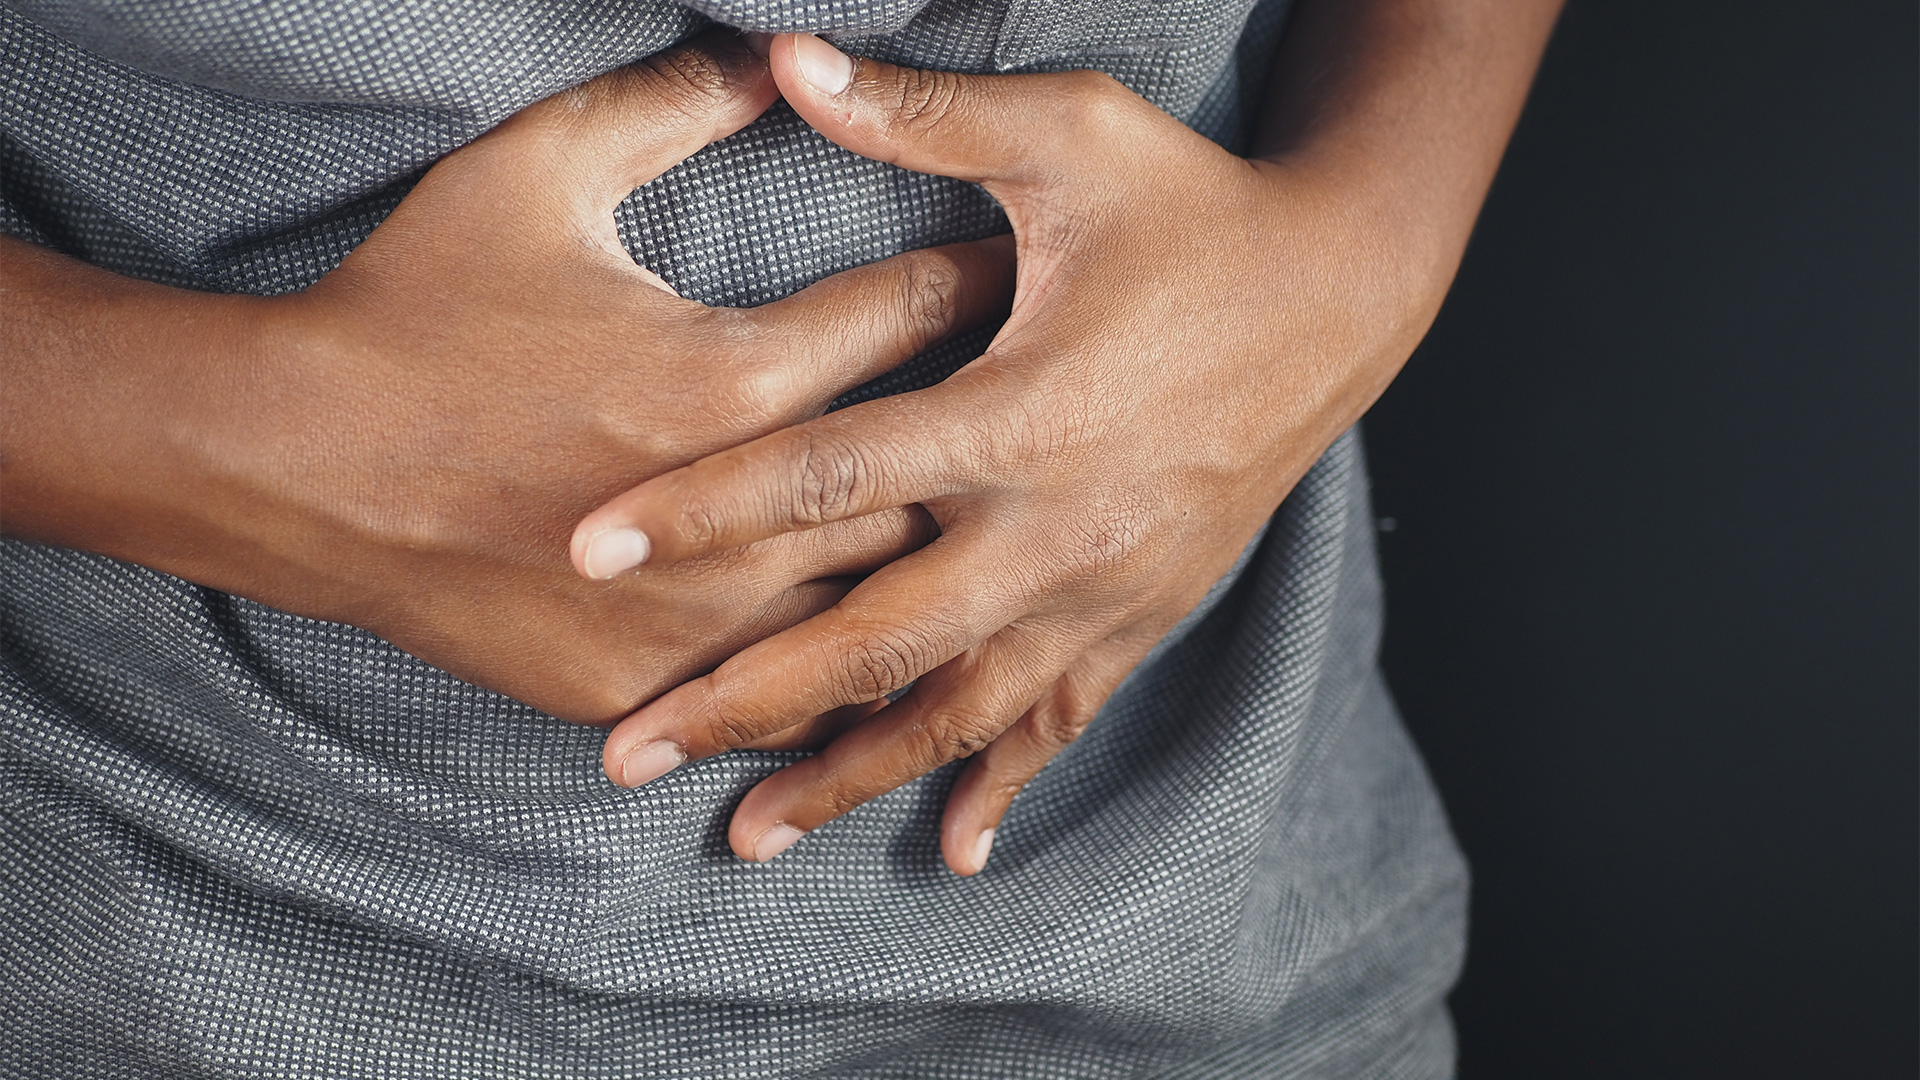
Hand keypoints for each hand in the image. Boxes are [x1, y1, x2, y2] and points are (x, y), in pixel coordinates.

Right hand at [0, 31, 1012, 724]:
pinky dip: (843, 675)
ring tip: (1013, 547)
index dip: (991, 277)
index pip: (917, 315)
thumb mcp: (538, 170)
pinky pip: (784, 696)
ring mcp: (700, 616)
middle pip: (937, 477)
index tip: (1041, 264)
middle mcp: (747, 513)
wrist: (292, 463)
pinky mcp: (643, 682)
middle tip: (1061, 409)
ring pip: (881, 608)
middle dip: (999, 439)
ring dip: (946, 572)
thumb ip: (674, 102)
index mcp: (738, 379)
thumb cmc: (415, 307)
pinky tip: (894, 656)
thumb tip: (777, 55)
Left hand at [575, 36, 1451, 870]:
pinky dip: (999, 785)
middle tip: (624, 751)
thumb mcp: (1074, 139)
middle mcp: (1060, 525)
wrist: (1348, 293)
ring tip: (744, 838)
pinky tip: (950, 851)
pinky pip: (1060, 720)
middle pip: (874, 636)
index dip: (706, 507)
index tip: (593, 547)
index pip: (832, 473)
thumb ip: (923, 114)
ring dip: (847, 774)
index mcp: (1024, 408)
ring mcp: (1107, 587)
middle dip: (743, 698)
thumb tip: (782, 55)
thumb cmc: (1201, 209)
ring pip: (958, 709)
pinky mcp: (1146, 614)